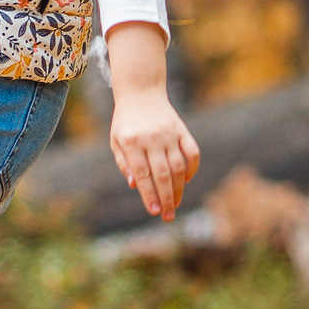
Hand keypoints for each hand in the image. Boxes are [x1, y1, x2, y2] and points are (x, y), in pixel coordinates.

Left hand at [105, 22, 199, 220]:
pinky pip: (192, 153)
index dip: (149, 194)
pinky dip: (192, 169)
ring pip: (178, 166)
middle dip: (166, 198)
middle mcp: (151, 138)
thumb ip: (124, 163)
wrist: (140, 91)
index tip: (154, 212)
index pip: (142, 174)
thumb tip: (134, 186)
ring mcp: (169, 133)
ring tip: (175, 204)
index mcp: (131, 141)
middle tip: (168, 217)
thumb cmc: (125, 121)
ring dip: (178, 189)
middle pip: (162, 174)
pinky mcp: (181, 130)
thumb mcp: (116, 140)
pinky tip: (185, 181)